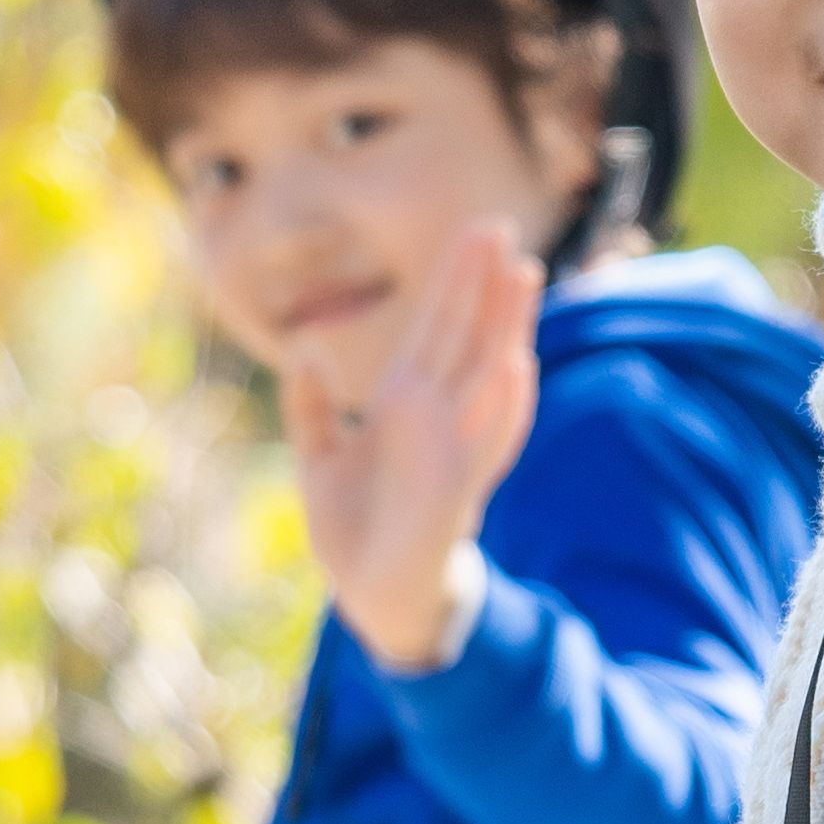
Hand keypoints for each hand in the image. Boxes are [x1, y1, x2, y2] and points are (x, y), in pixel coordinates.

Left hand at [286, 220, 544, 672]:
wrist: (373, 597)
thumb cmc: (356, 529)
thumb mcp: (321, 460)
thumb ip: (312, 408)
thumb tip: (299, 351)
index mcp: (403, 406)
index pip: (435, 331)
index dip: (454, 283)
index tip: (475, 233)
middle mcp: (435, 420)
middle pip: (464, 339)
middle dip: (481, 285)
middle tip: (499, 226)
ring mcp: (450, 451)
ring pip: (483, 376)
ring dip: (504, 327)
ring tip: (523, 274)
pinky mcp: (453, 489)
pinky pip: (481, 441)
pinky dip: (501, 405)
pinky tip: (516, 362)